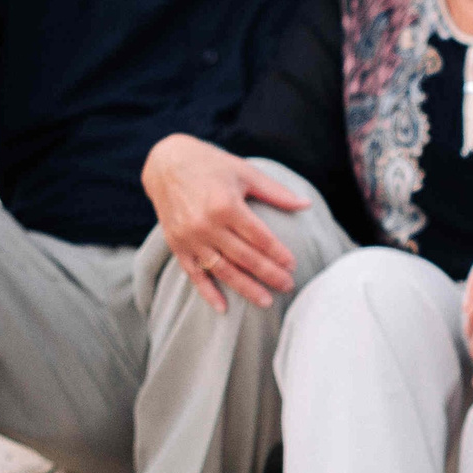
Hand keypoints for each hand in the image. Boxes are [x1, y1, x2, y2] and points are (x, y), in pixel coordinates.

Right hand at [142, 133, 307, 313]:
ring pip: (222, 270)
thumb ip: (275, 192)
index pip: (260, 237)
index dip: (278, 253)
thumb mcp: (244, 172)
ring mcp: (190, 237)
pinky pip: (194, 274)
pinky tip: (223, 308)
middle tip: (288, 286)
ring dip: (245, 288)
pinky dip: (208, 292)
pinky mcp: (177, 245)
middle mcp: (206, 224)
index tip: (293, 265)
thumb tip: (306, 205)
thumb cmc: (211, 165)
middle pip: (245, 257)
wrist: (166, 164)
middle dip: (269, 275)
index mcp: (226, 205)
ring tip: (266, 301)